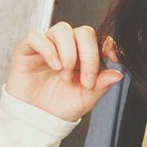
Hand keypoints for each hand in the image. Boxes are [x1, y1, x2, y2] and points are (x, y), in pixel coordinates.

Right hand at [5, 22, 123, 121]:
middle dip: (88, 55)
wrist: (38, 117)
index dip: (108, 44)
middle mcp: (68, 47)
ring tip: (65, 75)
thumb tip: (118, 74)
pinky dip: (48, 49)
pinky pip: (37, 36)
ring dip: (68, 53)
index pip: (99, 40)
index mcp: (85, 57)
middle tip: (86, 80)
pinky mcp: (28, 49)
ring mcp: (49, 46)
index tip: (114, 57)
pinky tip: (54, 66)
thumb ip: (102, 85)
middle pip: (84, 32)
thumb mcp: (86, 98)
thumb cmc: (62, 106)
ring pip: (62, 29)